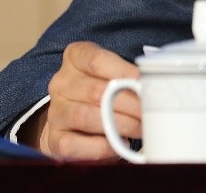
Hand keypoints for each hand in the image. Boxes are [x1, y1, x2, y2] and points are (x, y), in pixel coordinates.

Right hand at [29, 41, 140, 160]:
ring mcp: (55, 112)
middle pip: (96, 92)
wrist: (74, 120)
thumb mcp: (111, 73)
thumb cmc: (101, 91)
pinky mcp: (55, 139)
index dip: (124, 72)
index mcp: (75, 58)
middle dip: (130, 103)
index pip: (97, 61)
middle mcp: (61, 83)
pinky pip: (75, 145)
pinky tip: (120, 145)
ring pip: (85, 116)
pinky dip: (102, 147)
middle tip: (150, 112)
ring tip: (141, 129)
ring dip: (119, 124)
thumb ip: (126, 76)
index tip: (144, 84)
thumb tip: (150, 87)